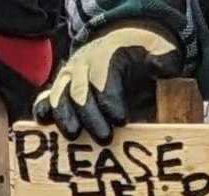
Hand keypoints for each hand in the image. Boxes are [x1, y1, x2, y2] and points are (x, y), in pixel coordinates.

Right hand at [33, 23, 181, 144]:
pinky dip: (44, 109)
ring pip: (60, 93)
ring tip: (73, 134)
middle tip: (104, 137)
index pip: (104, 76)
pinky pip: (48, 97)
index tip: (121, 120)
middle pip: (80, 89)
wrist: (122, 44)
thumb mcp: (161, 51)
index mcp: (106, 55)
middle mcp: (83, 64)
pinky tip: (44, 123)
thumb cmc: (144, 55)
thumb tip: (157, 67)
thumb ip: (164, 59)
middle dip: (90, 114)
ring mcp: (70, 75)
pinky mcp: (63, 88)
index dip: (110, 98)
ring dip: (64, 114)